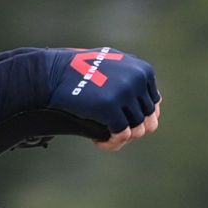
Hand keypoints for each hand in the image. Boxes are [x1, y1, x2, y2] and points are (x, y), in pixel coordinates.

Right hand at [46, 47, 160, 150]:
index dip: (137, 116)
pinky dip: (112, 143)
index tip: (121, 121)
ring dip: (122, 137)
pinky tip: (98, 142)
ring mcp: (124, 93)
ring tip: (106, 138)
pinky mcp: (109, 107)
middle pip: (148, 118)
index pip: (153, 104)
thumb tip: (156, 105)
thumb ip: (134, 80)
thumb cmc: (77, 70)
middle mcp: (137, 79)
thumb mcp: (112, 64)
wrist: (50, 73)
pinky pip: (122, 135)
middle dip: (131, 128)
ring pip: (138, 129)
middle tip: (113, 131)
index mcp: (142, 69)